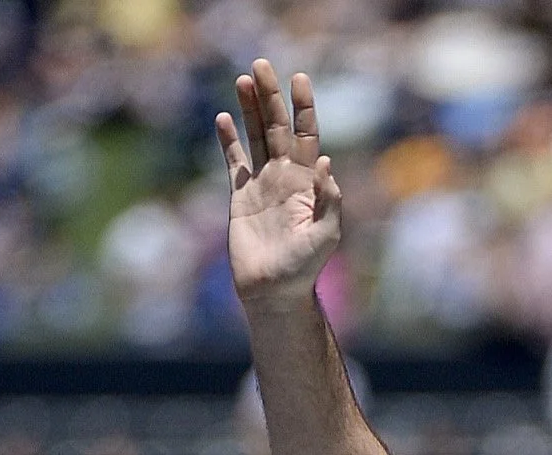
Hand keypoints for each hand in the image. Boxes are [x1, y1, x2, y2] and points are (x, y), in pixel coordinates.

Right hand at [217, 59, 341, 307]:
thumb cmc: (304, 268)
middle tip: (261, 65)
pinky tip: (222, 119)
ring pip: (254, 137)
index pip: (307, 135)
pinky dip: (227, 141)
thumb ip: (329, 201)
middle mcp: (286, 177)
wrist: (273, 292)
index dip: (304, 108)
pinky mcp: (239, 197)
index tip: (300, 79)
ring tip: (242, 80)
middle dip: (270, 97)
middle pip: (276, 127)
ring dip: (248, 110)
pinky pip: (233, 162)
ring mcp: (261, 184)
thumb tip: (328, 163)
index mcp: (309, 182)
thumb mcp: (326, 236)